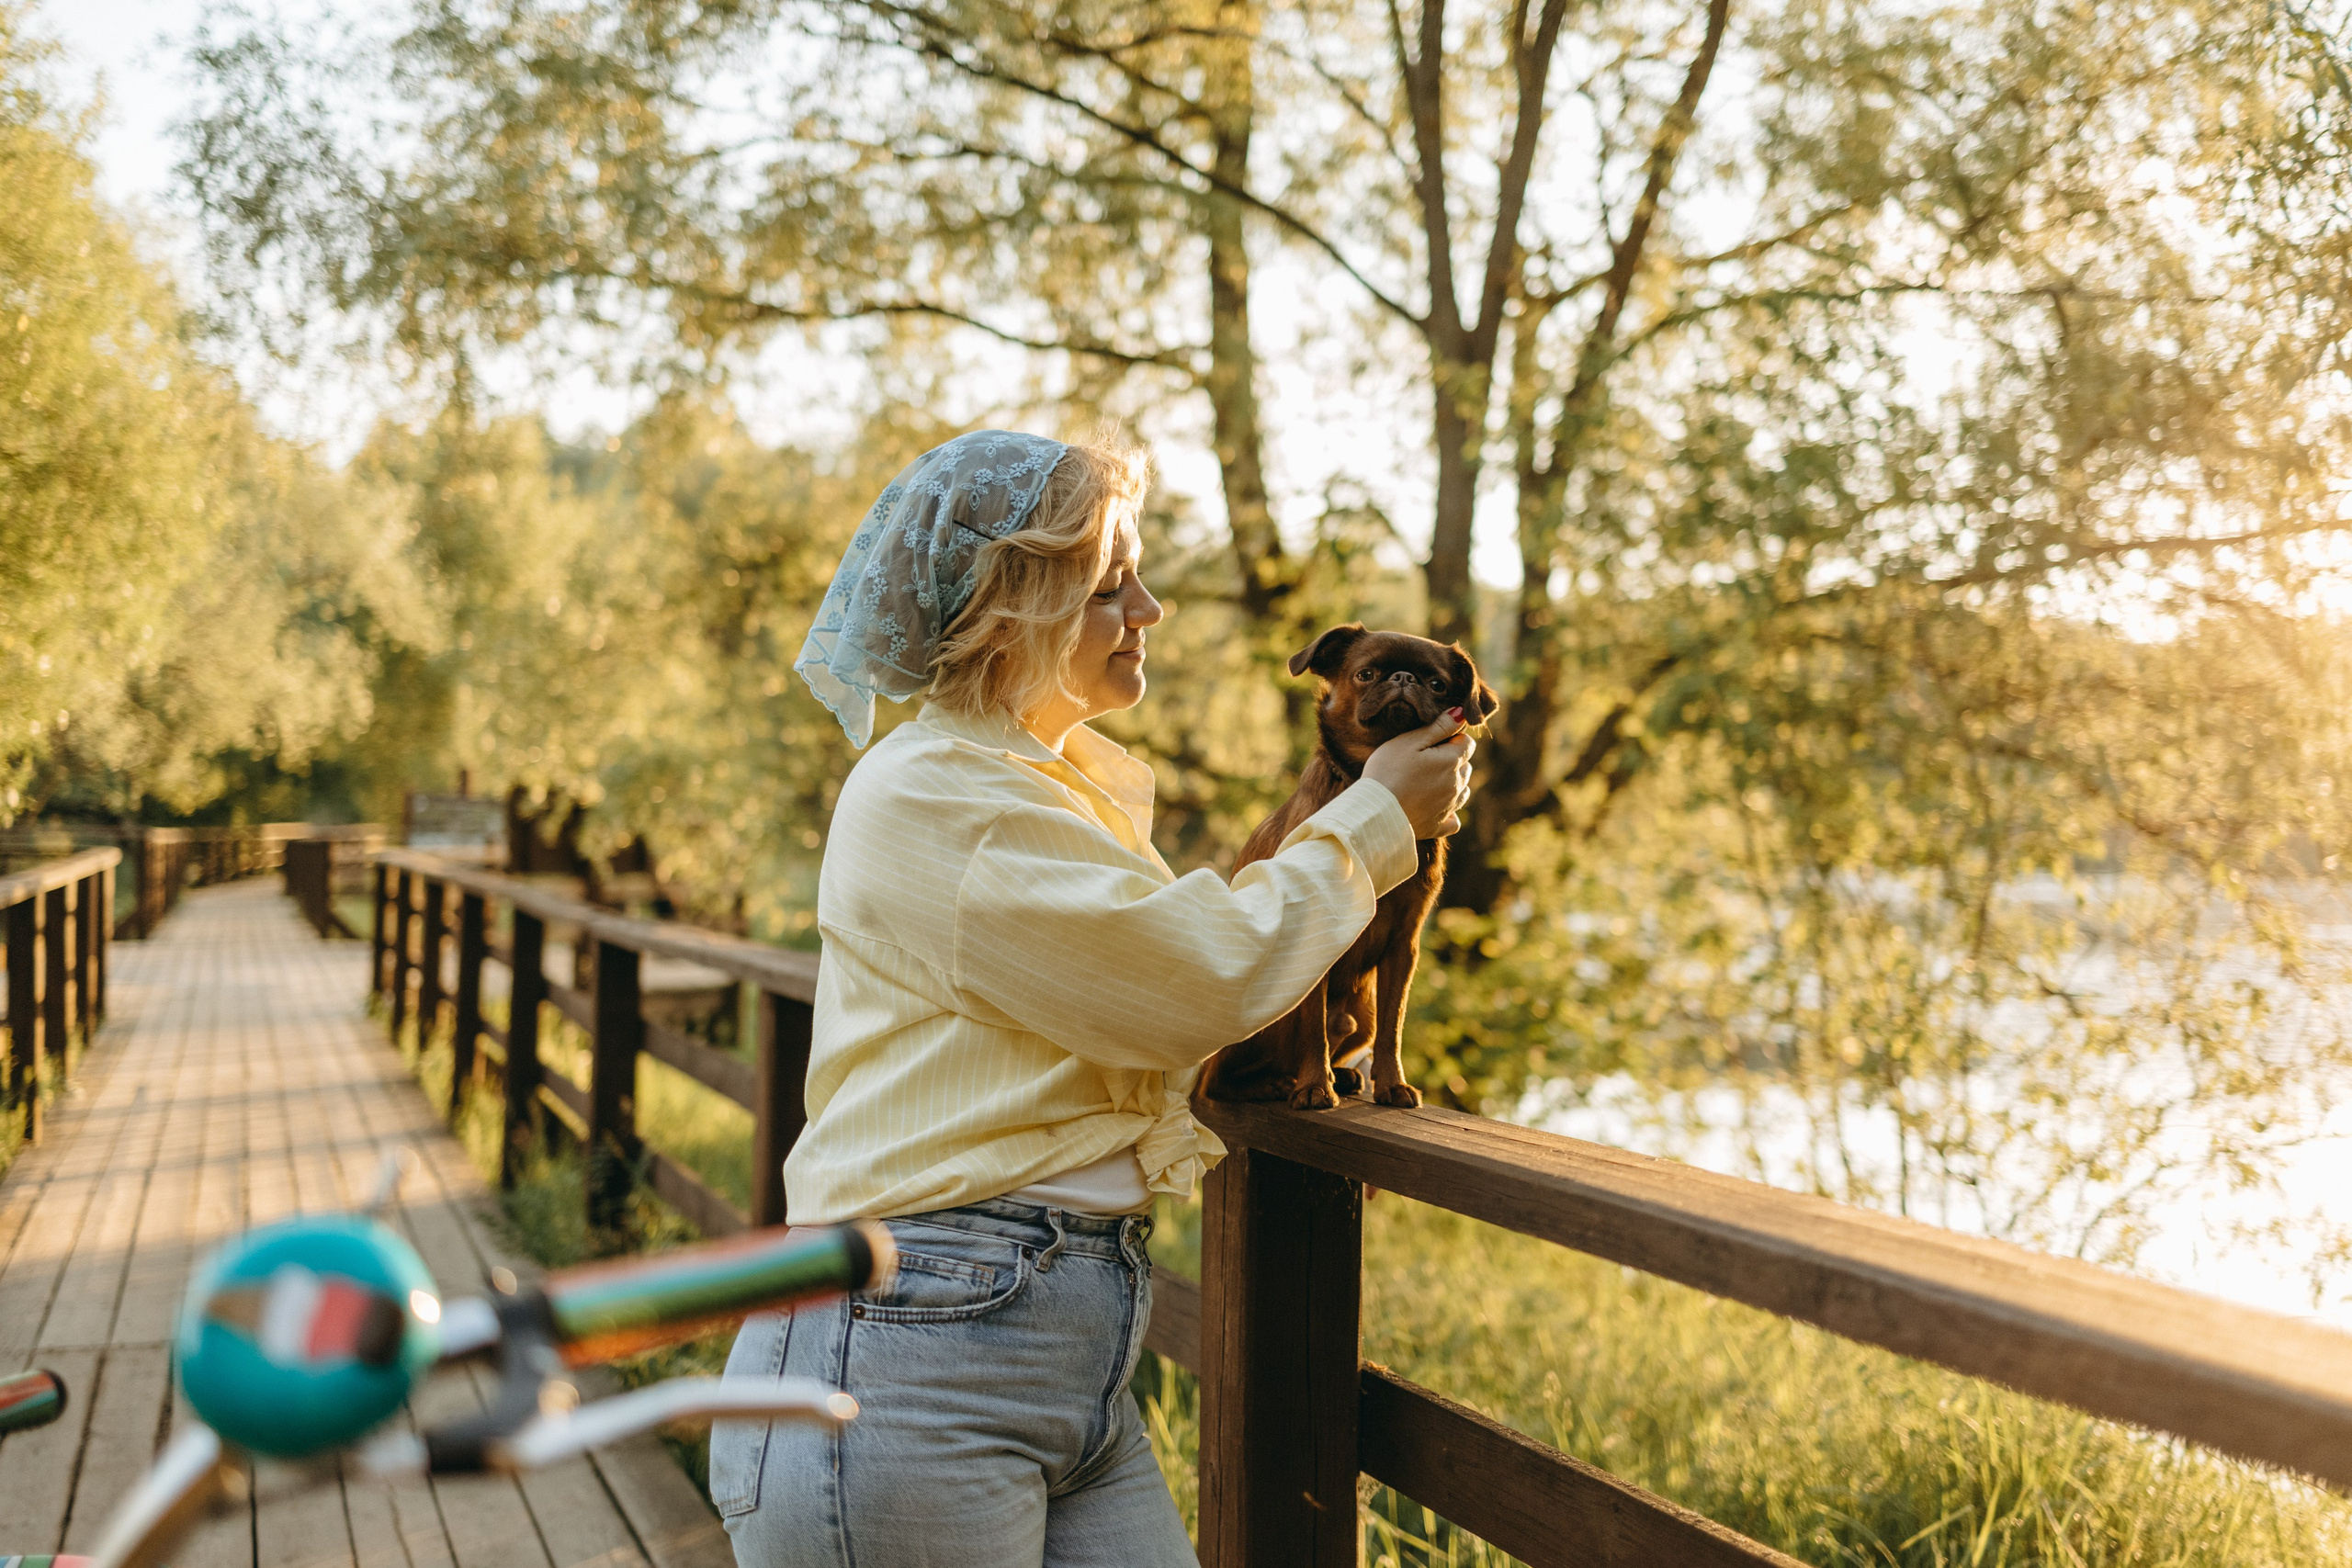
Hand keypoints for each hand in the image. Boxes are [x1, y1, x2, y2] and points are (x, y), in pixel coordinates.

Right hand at [1363, 709, 1474, 839]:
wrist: (1374, 811)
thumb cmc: (1388, 770)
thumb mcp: (1410, 741)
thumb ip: (1438, 727)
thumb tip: (1461, 714)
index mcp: (1451, 761)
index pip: (1467, 743)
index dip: (1452, 737)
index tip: (1433, 740)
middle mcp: (1456, 785)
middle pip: (1465, 766)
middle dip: (1452, 759)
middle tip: (1426, 759)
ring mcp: (1448, 808)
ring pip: (1462, 790)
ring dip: (1452, 783)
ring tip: (1428, 781)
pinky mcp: (1437, 827)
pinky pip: (1453, 820)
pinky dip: (1449, 813)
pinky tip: (1436, 808)